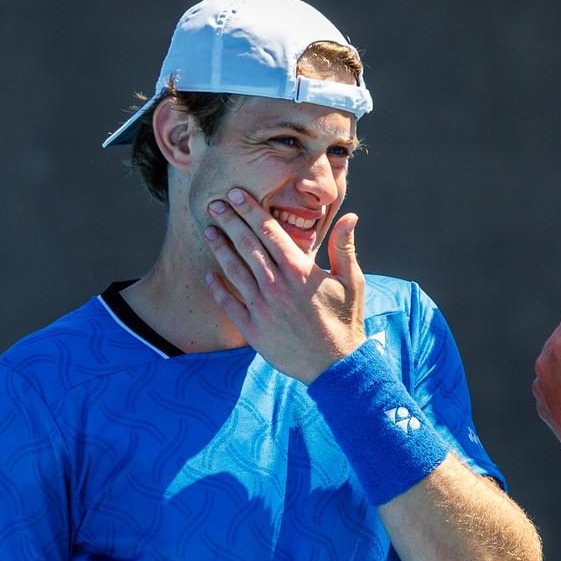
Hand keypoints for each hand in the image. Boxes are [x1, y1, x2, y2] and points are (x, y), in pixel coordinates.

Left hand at [201, 187, 364, 382]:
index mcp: (300, 270)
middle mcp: (277, 285)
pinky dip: (218, 289)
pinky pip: (230, 305)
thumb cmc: (345, 321)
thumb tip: (350, 216)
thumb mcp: (351, 281)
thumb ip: (343, 247)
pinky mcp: (253, 330)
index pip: (270, 231)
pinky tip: (209, 275)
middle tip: (214, 204)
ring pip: (235, 271)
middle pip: (247, 245)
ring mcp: (262, 308)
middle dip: (229, 222)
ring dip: (220, 249)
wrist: (336, 366)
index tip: (236, 194)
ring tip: (208, 231)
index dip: (251, 211)